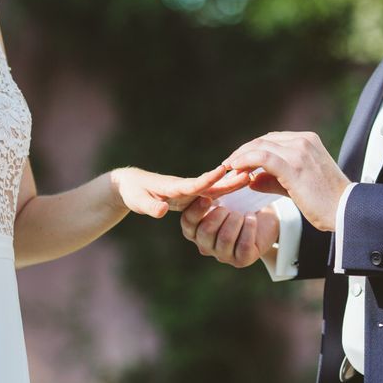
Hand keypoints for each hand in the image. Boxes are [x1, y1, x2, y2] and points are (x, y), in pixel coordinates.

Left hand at [111, 166, 249, 217]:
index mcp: (173, 188)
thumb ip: (151, 207)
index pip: (193, 184)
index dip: (208, 179)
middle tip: (249, 173)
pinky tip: (237, 187)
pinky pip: (210, 191)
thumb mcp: (139, 202)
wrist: (132, 184)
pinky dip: (223, 188)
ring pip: (213, 186)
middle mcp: (184, 186)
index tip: (222, 171)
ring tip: (250, 177)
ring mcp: (189, 189)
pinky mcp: (190, 194)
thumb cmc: (134, 192)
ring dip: (230, 183)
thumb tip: (163, 212)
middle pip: (210, 184)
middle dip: (228, 180)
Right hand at [180, 197, 278, 267]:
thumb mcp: (225, 195)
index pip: (188, 222)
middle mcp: (205, 245)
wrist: (262, 220)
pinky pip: (243, 245)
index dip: (196, 210)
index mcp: (195, 230)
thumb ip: (215, 190)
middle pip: (206, 232)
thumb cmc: (238, 205)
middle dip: (219, 215)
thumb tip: (218, 175)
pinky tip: (251, 218)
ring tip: (242, 213)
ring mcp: (223, 255)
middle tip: (229, 208)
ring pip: (225, 238)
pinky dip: (249, 227)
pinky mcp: (241, 260)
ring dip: (236, 220)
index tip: (207, 198)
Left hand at [223, 131, 350, 231]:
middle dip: (241, 152)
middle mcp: (303, 141)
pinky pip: (262, 158)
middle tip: (227, 165)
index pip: (271, 140)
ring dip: (240, 157)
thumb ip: (273, 180)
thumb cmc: (325, 202)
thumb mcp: (296, 185)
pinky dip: (245, 162)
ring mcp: (299, 152)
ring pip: (259, 147)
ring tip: (228, 169)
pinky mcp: (294, 166)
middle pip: (262, 141)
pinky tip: (236, 170)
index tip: (236, 162)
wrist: (346, 211)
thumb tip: (251, 180)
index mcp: (307, 141)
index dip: (251, 150)